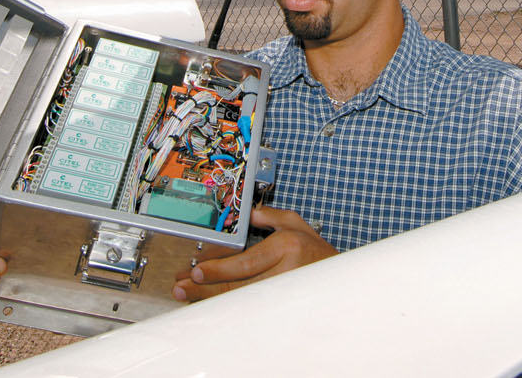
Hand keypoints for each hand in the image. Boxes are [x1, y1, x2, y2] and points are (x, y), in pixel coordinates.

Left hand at [172, 205, 335, 301]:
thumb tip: (249, 212)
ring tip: (189, 298)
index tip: (197, 271)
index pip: (245, 263)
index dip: (219, 269)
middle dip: (207, 288)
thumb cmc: (317, 252)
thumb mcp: (296, 224)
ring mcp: (281, 292)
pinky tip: (210, 305)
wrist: (338, 278)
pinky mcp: (279, 306)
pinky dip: (226, 307)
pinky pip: (247, 309)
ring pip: (240, 300)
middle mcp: (283, 271)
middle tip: (183, 287)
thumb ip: (270, 216)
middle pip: (238, 285)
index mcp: (285, 247)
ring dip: (212, 299)